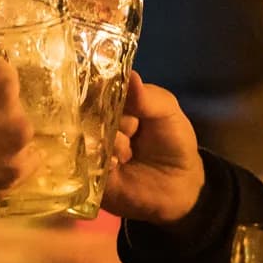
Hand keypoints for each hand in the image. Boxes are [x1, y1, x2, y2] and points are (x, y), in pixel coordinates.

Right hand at [99, 73, 203, 224]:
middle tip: (130, 131)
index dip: (102, 89)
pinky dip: (101, 161)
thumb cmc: (174, 143)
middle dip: (108, 119)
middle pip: (86, 111)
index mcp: (115, 103)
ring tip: (127, 154)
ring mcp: (91, 148)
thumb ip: (148, 97)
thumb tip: (130, 75)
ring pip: (84, 136)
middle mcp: (98, 123)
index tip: (111, 96)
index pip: (97, 87)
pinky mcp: (88, 173)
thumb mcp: (168, 112)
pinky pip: (83, 162)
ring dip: (108, 142)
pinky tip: (117, 165)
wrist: (179, 188)